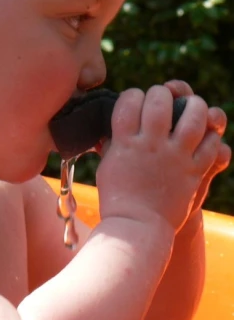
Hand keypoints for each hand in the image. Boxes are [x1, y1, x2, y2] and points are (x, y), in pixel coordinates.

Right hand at [96, 84, 228, 232]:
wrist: (137, 226)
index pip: (129, 101)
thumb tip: (113, 129)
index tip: (135, 100)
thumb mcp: (108, 164)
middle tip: (163, 97)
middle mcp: (151, 144)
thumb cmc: (117, 197)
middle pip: (160, 101)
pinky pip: (211, 145)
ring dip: (195, 106)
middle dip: (162, 93)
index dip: (133, 94)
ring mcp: (175, 157)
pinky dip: (211, 136)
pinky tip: (206, 134)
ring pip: (194, 117)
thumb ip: (113, 143)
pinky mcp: (194, 171)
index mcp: (125, 141)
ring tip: (193, 105)